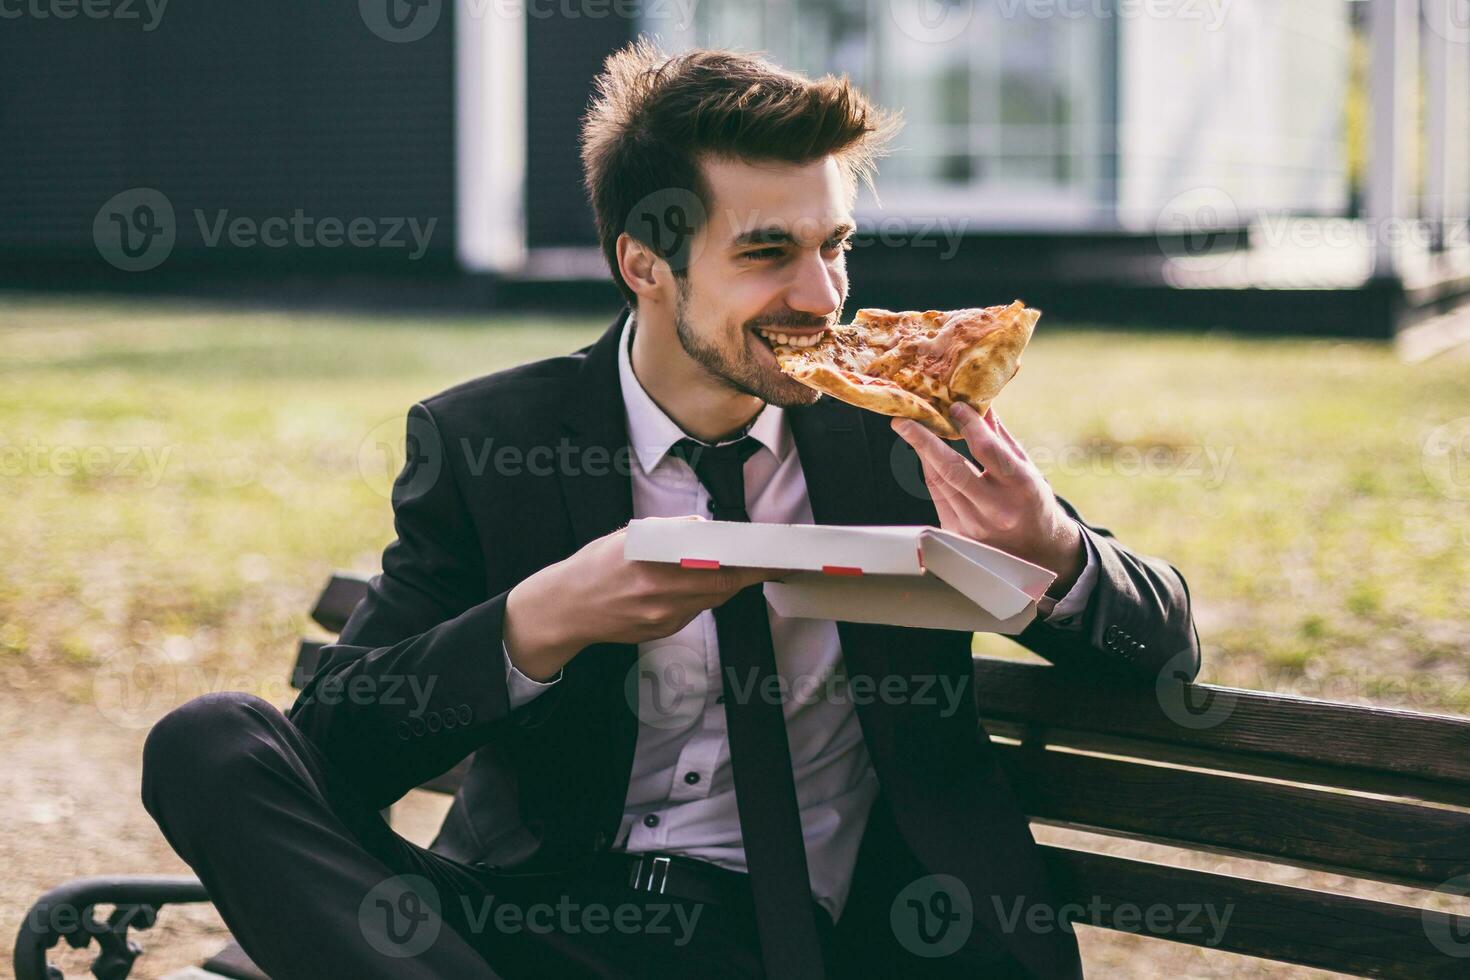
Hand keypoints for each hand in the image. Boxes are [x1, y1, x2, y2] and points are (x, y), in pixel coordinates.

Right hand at [503, 521, 782, 679]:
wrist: (566, 609)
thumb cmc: (595, 565)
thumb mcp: (628, 537)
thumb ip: (669, 532)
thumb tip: (705, 528)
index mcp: (652, 564)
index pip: (712, 565)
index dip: (744, 563)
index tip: (766, 555)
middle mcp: (659, 596)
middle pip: (720, 588)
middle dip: (745, 575)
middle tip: (766, 563)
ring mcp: (661, 619)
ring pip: (710, 601)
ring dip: (726, 586)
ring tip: (740, 570)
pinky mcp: (660, 632)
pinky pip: (693, 613)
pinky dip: (703, 598)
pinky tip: (701, 586)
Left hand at [892, 403, 1084, 596]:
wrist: (1034, 550)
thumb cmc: (1031, 500)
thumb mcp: (1026, 466)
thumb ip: (999, 437)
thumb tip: (977, 401)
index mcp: (1022, 487)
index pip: (987, 450)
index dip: (968, 425)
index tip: (954, 406)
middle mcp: (997, 509)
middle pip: (952, 469)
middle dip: (923, 441)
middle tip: (903, 419)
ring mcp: (974, 526)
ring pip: (938, 482)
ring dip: (922, 453)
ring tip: (909, 429)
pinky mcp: (957, 535)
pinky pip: (936, 495)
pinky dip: (930, 471)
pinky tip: (925, 455)